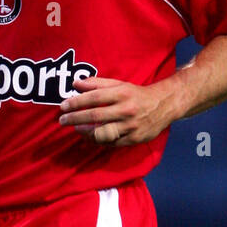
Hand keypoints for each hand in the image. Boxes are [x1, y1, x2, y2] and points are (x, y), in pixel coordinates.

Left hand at [57, 76, 173, 146]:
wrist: (164, 105)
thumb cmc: (137, 94)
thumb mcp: (120, 84)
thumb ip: (97, 84)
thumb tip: (75, 84)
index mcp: (122, 93)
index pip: (94, 98)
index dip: (77, 102)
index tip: (63, 106)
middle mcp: (126, 110)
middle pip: (96, 116)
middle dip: (76, 118)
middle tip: (62, 120)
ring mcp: (131, 126)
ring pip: (103, 132)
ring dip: (86, 132)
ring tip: (77, 129)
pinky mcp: (134, 139)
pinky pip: (112, 143)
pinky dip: (98, 141)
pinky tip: (90, 137)